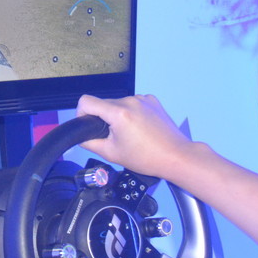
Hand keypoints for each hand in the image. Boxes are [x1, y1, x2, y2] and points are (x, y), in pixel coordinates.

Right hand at [76, 94, 194, 181]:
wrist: (176, 156)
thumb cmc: (149, 157)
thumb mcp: (112, 154)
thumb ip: (90, 143)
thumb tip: (81, 137)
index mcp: (119, 113)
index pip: (87, 101)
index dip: (81, 113)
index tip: (87, 123)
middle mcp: (131, 101)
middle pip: (103, 103)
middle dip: (103, 118)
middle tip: (113, 136)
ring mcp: (143, 99)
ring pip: (118, 104)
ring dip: (118, 116)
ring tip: (130, 134)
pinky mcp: (152, 101)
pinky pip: (133, 103)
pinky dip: (132, 113)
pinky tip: (139, 127)